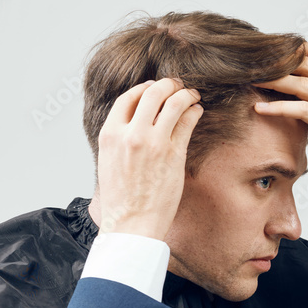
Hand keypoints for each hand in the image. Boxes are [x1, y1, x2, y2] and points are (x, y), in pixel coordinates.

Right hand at [95, 78, 202, 238]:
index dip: (143, 88)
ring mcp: (154, 142)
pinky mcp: (174, 154)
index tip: (154, 87)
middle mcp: (131, 134)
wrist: (131, 224)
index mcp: (110, 134)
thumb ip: (119, 138)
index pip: (128, 98)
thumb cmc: (122, 198)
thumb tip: (133, 122)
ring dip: (185, 94)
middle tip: (177, 84)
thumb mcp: (109, 161)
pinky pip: (187, 121)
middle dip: (167, 84)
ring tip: (192, 95)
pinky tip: (197, 111)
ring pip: (173, 102)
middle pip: (152, 92)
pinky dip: (194, 111)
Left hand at [252, 42, 307, 215]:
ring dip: (272, 80)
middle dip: (276, 62)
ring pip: (302, 82)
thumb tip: (292, 94)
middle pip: (306, 62)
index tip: (265, 55)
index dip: (289, 49)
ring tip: (250, 81)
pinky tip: (260, 109)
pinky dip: (277, 107)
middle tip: (250, 64)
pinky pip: (301, 109)